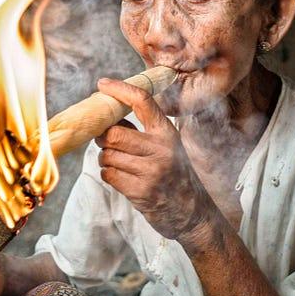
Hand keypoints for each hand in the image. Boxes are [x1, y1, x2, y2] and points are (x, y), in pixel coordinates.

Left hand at [94, 78, 214, 242]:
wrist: (192, 212)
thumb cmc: (173, 174)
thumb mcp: (165, 147)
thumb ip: (141, 132)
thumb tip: (107, 117)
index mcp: (167, 132)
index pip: (142, 101)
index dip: (120, 89)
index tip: (102, 83)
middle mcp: (161, 149)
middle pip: (113, 134)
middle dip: (102, 138)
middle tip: (105, 141)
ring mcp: (151, 171)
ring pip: (108, 156)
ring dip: (106, 159)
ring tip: (119, 164)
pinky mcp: (141, 191)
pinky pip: (109, 175)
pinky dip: (109, 175)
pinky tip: (122, 178)